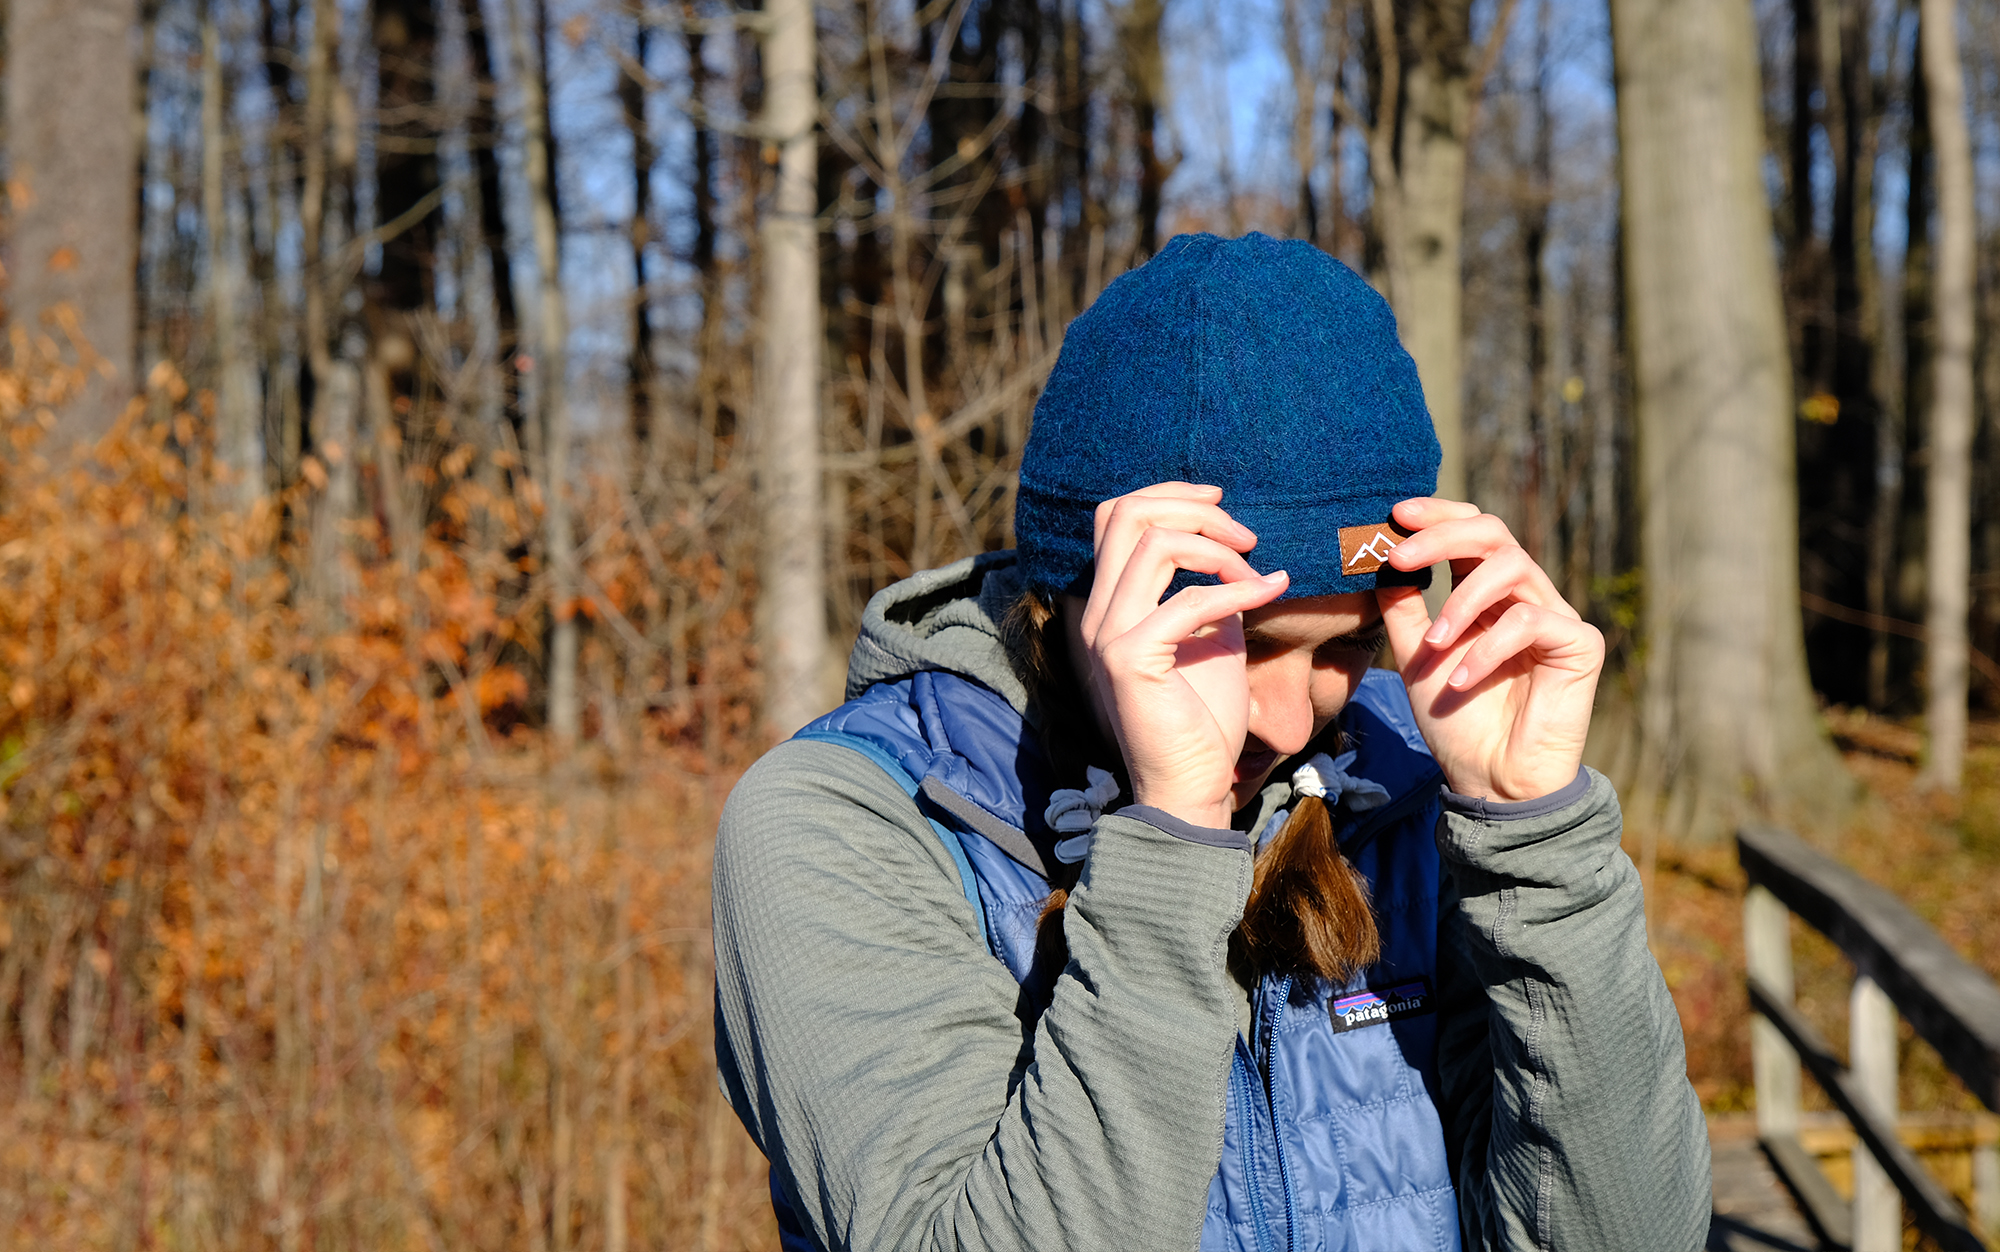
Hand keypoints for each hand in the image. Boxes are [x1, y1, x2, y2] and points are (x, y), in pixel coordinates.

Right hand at [1076, 483, 1288, 827]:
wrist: (1192, 782)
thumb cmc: (1203, 715)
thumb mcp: (1210, 633)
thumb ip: (1208, 587)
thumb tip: (1233, 544)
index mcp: (1109, 601)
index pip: (1115, 515)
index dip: (1169, 494)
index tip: (1221, 503)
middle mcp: (1097, 611)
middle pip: (1126, 514)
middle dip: (1194, 509)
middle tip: (1247, 536)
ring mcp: (1108, 634)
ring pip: (1154, 544)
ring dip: (1218, 548)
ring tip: (1256, 571)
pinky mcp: (1130, 659)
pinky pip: (1187, 601)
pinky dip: (1237, 589)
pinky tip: (1270, 592)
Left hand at [1375, 498, 1603, 801]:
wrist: (1491, 781)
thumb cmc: (1456, 721)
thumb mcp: (1417, 656)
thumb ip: (1403, 608)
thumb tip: (1379, 558)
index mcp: (1488, 594)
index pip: (1471, 533)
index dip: (1438, 515)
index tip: (1396, 514)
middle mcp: (1524, 596)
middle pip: (1494, 532)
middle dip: (1443, 536)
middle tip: (1401, 554)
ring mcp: (1554, 616)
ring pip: (1512, 567)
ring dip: (1460, 601)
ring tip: (1433, 645)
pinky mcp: (1579, 643)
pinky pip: (1529, 621)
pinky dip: (1487, 648)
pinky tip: (1463, 680)